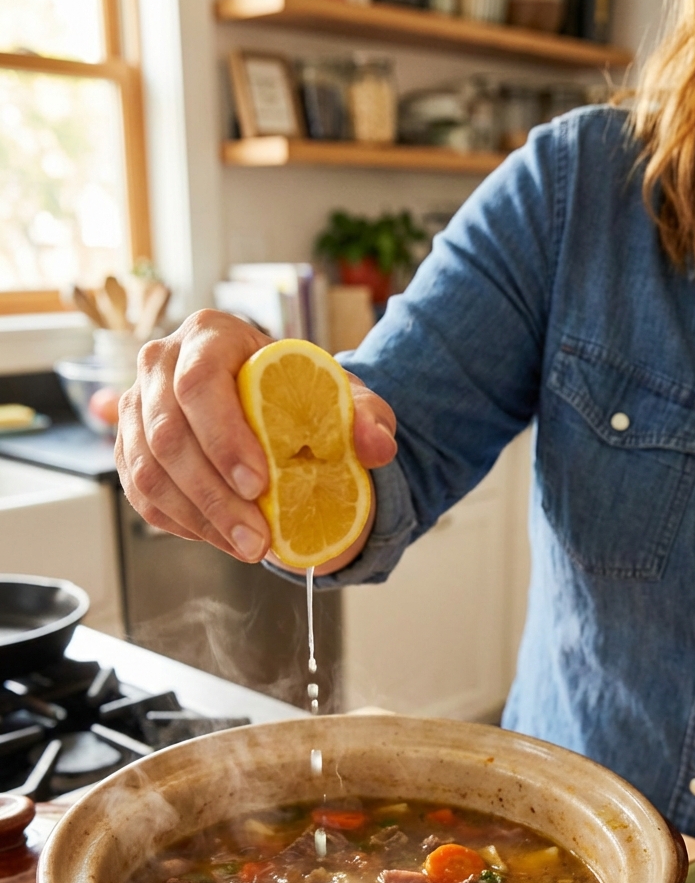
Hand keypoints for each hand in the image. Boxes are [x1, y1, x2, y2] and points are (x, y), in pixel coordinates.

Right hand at [115, 310, 396, 564]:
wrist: (272, 405)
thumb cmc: (300, 393)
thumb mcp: (343, 398)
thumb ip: (366, 416)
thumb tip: (376, 446)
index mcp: (211, 334)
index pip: (198, 383)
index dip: (222, 438)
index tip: (259, 486)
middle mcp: (161, 362)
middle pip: (166, 432)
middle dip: (213, 495)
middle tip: (257, 538)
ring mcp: (137, 405)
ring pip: (147, 469)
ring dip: (199, 518)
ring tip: (249, 548)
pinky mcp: (130, 446)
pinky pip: (141, 493)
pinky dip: (182, 523)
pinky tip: (223, 538)